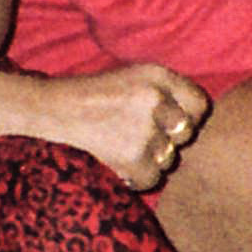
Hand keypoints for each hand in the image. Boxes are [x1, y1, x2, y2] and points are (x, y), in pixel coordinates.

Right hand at [26, 64, 213, 191]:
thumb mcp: (133, 78)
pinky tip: (118, 162)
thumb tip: (194, 124)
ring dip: (149, 160)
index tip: (171, 126)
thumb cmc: (95, 96)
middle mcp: (154, 97)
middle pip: (186, 134)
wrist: (52, 110)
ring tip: (122, 146)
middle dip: (168, 141)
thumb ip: (166, 93)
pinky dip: (136, 177)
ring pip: (168, 159)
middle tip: (142, 138)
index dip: (188, 119)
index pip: (199, 104)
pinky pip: (151, 177)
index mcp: (157, 74)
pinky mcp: (131, 155)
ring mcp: (143, 127)